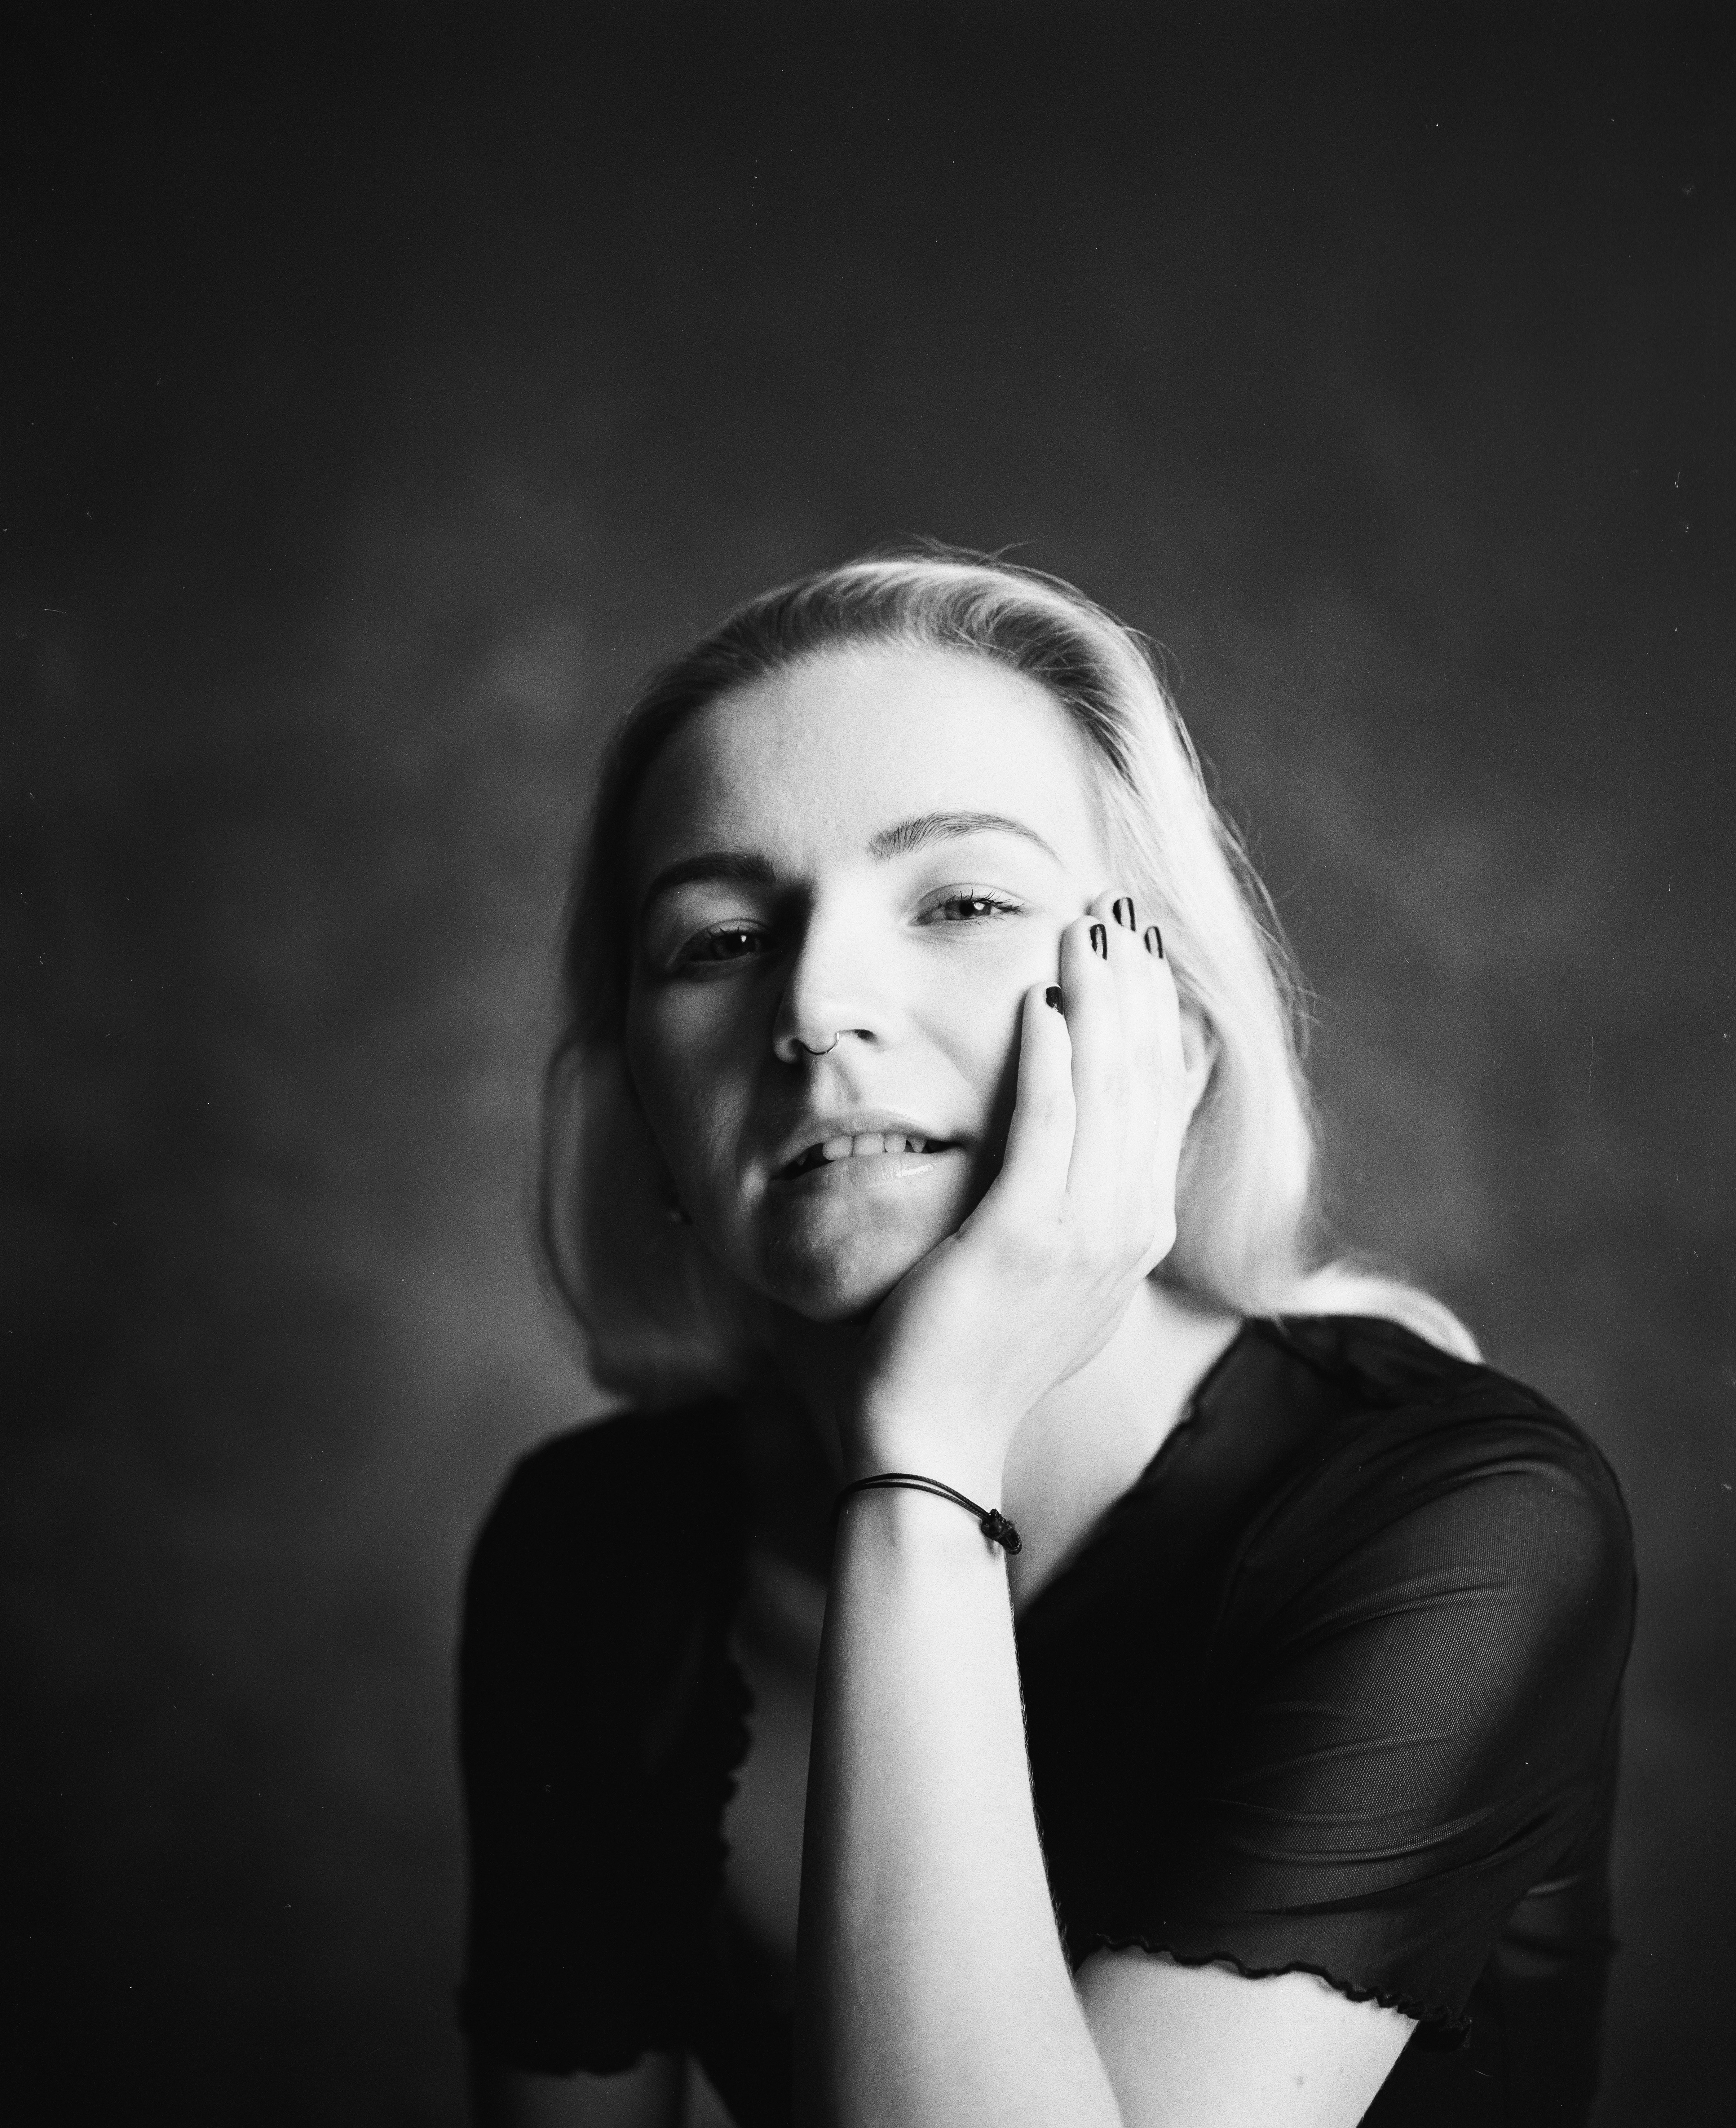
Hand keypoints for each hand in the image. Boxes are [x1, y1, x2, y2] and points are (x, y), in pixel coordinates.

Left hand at [841, 892, 1185, 1493]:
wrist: (932, 1439)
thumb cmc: (970, 1353)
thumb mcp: (1048, 1274)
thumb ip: (1073, 1203)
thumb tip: (1079, 1138)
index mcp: (1134, 1235)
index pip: (1161, 1104)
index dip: (1158, 1022)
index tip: (1143, 958)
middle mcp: (1126, 1231)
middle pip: (1146, 1082)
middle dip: (1136, 991)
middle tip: (1119, 916)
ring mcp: (1082, 1237)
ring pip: (1106, 1091)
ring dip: (1098, 1003)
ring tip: (1082, 932)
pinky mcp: (1021, 1238)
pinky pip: (1045, 1128)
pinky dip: (1049, 1060)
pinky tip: (1039, 1003)